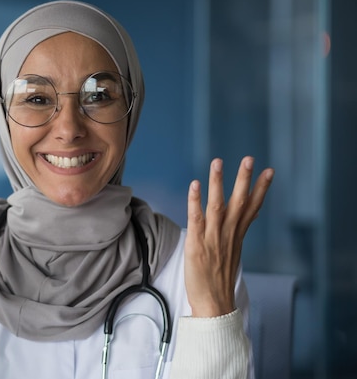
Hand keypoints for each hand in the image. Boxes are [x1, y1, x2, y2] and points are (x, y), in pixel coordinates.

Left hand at [184, 156, 273, 316]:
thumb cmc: (219, 280)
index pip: (252, 208)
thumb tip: (241, 217)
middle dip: (244, 180)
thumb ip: (234, 233)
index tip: (269, 171)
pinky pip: (196, 220)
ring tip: (218, 162)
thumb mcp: (231, 253)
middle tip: (249, 158)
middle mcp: (228, 235)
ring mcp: (213, 239)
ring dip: (218, 183)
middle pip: (239, 203)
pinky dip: (196, 202)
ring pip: (218, 206)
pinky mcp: (197, 245)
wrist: (214, 305)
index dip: (260, 189)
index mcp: (237, 236)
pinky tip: (195, 185)